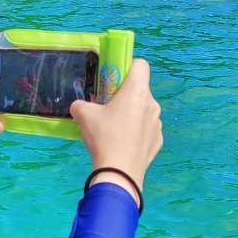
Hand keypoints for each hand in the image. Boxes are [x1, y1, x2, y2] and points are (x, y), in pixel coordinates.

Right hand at [70, 59, 162, 199]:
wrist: (119, 173)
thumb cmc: (104, 137)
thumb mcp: (83, 115)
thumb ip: (80, 104)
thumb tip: (79, 106)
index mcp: (137, 91)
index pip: (141, 65)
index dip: (127, 67)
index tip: (113, 79)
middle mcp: (152, 103)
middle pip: (140, 89)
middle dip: (125, 94)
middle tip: (107, 107)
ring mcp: (157, 123)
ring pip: (144, 109)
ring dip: (131, 113)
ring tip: (114, 128)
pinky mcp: (158, 140)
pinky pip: (146, 128)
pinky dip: (137, 131)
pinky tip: (123, 143)